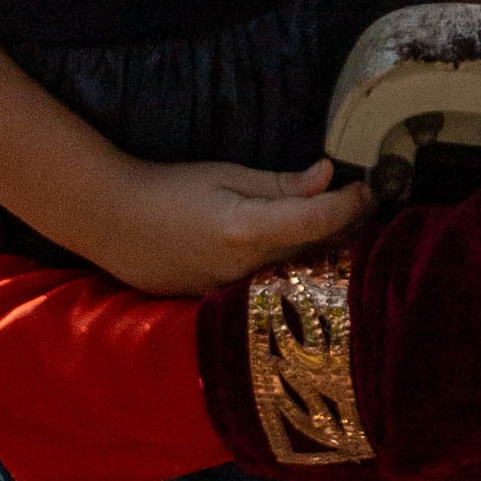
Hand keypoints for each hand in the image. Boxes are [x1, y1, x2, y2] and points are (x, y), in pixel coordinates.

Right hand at [93, 155, 367, 296]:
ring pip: (298, 272)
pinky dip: (293, 266)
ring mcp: (235, 293)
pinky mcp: (225, 305)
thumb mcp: (226, 174)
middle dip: (346, 227)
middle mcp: (246, 270)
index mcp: (246, 229)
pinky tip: (301, 248)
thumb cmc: (169, 189)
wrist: (113, 223)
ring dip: (324, 249)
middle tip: (365, 202)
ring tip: (342, 223)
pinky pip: (272, 285)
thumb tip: (327, 176)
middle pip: (316, 251)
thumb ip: (280, 183)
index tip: (367, 187)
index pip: (319, 221)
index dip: (351, 205)